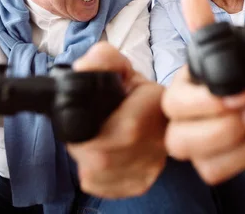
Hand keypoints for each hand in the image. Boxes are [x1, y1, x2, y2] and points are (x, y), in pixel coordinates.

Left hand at [66, 42, 166, 198]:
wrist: (150, 115)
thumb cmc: (130, 91)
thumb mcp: (119, 67)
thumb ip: (102, 59)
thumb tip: (84, 67)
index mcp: (156, 104)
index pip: (125, 130)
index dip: (94, 128)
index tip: (86, 118)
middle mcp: (161, 138)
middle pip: (105, 156)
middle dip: (82, 144)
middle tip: (84, 129)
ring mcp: (153, 165)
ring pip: (100, 173)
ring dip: (84, 159)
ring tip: (93, 141)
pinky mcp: (142, 183)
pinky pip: (100, 186)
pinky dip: (90, 173)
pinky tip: (99, 158)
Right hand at [162, 0, 244, 184]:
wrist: (237, 97)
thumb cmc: (222, 76)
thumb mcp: (216, 48)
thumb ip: (203, 25)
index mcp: (178, 92)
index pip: (176, 105)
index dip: (208, 101)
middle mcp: (178, 123)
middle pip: (180, 140)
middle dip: (223, 127)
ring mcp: (193, 147)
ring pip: (199, 162)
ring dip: (235, 143)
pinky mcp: (209, 164)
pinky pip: (216, 172)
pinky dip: (243, 156)